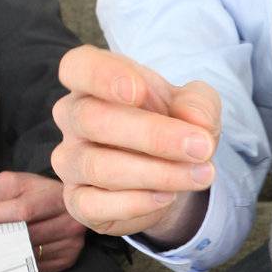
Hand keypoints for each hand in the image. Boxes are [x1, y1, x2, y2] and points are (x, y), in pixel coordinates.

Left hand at [0, 171, 85, 271]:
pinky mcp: (69, 258)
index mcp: (54, 196)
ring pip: (30, 254)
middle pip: (26, 236)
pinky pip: (38, 267)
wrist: (67, 204)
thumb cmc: (37, 194)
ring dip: (5, 253)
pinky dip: (20, 262)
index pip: (22, 210)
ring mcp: (71, 242)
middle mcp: (69, 219)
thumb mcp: (14, 185)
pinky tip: (11, 254)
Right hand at [52, 45, 220, 245]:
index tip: (139, 91)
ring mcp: (70, 161)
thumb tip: (197, 122)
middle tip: (201, 147)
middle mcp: (72, 118)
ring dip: (156, 173)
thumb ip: (198, 104)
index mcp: (93, 82)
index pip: (77, 68)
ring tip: (201, 174)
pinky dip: (135, 203)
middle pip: (92, 119)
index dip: (102, 76)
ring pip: (97, 166)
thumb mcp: (195, 106)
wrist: (171, 173)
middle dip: (152, 135)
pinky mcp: (77, 201)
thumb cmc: (172, 124)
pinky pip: (93, 204)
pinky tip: (167, 197)